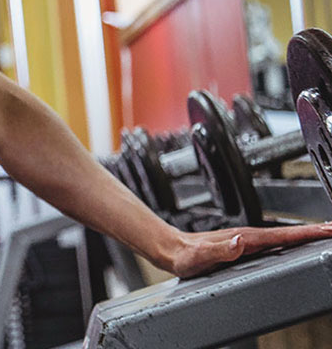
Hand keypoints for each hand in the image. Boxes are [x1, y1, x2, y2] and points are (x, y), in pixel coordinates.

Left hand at [163, 222, 331, 278]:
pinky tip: (298, 244)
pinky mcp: (244, 245)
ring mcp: (247, 240)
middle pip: (289, 234)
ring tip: (326, 235)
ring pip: (283, 237)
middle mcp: (248, 236)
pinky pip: (274, 242)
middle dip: (315, 231)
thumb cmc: (185, 256)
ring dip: (306, 235)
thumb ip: (220, 249)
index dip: (307, 234)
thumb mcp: (201, 256)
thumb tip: (240, 242)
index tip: (328, 231)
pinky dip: (291, 241)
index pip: (282, 235)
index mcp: (244, 238)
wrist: (172, 250)